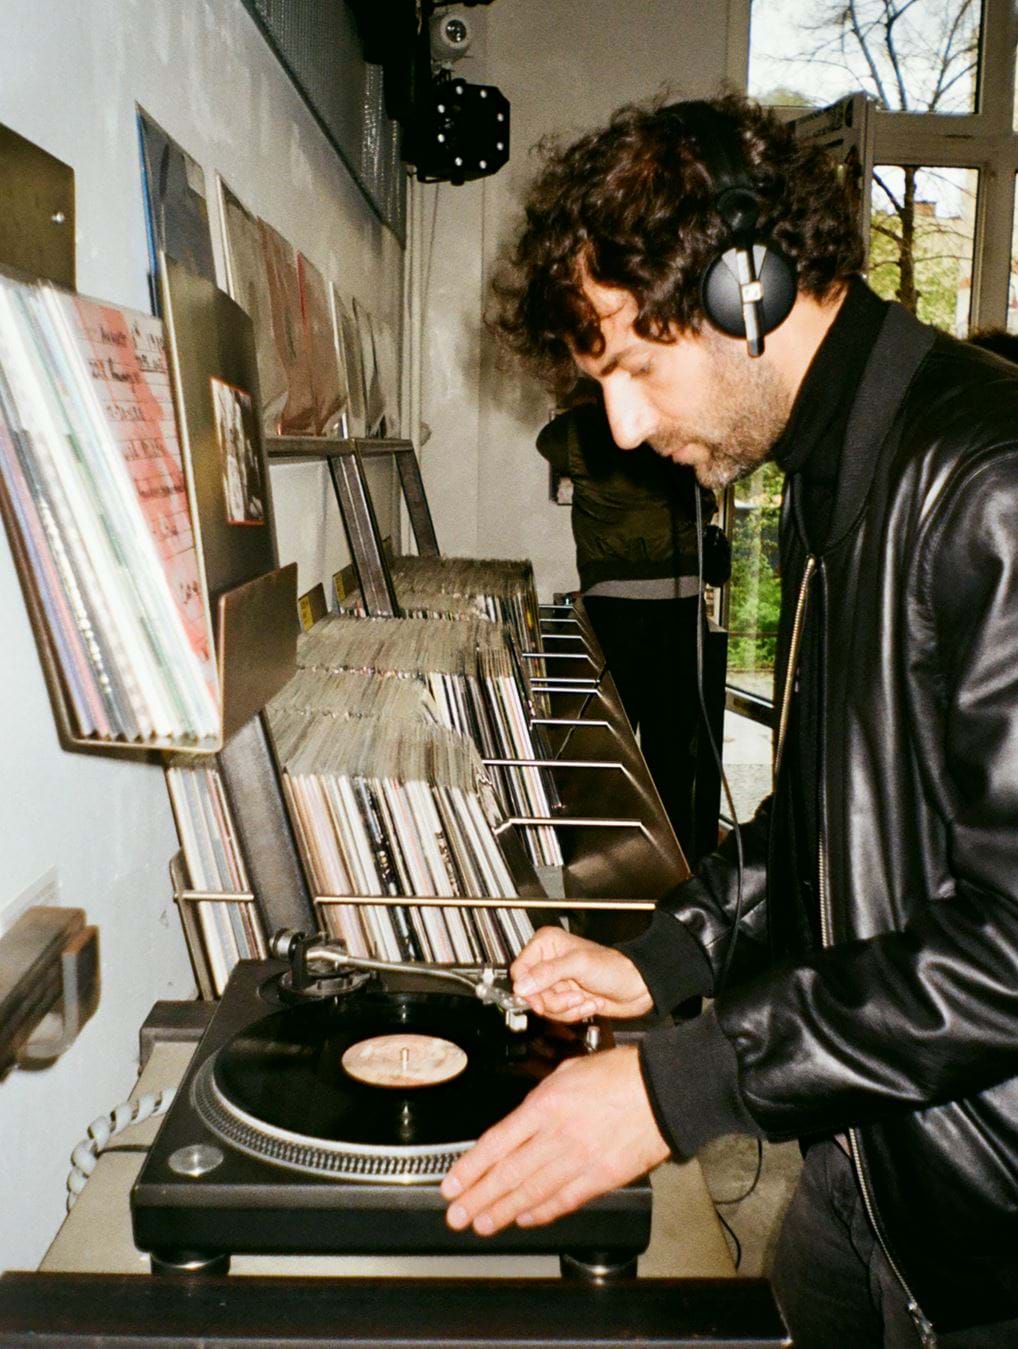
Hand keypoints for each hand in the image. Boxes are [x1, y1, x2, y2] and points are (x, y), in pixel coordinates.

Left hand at [441, 1045, 668, 1234]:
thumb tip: (522, 1118)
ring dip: (502, 1211)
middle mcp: (557, 1135)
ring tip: (482, 1223)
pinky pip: (564, 1199)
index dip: (470, 1167)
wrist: (662, 1090)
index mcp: (546, 1105)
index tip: (452, 1183)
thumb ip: (542, 1097)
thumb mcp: (569, 1071)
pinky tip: (524, 1218)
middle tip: (457, 1214)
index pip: (497, 1142)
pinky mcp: (601, 1177)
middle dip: (478, 1198)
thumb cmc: (619, 1074)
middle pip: (508, 1173)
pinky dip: (541, 1212)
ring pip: (532, 1192)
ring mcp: (579, 1159)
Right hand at [511, 926, 652, 1020]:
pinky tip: (588, 1003)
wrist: (636, 987)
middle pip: (530, 992)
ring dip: (565, 1008)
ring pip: (543, 1005)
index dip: (528, 988)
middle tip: (572, 996)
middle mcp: (548, 962)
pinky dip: (572, 1013)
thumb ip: (549, 973)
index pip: (519, 970)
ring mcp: (557, 981)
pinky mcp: (565, 997)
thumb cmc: (616, 967)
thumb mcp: (580, 965)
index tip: (539, 999)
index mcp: (546, 944)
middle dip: (553, 1000)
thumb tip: (522, 984)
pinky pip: (556, 1013)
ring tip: (584, 999)